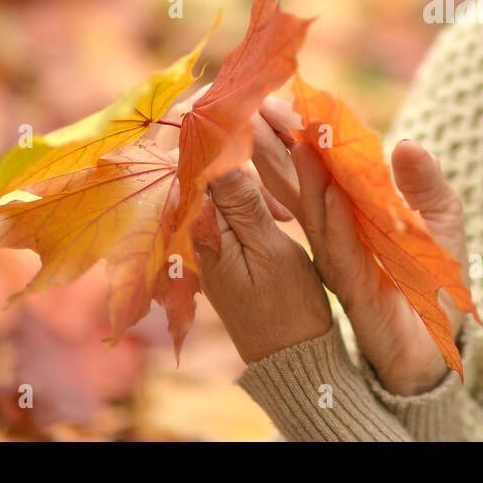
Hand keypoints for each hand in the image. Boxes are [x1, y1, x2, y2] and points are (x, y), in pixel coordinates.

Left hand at [195, 154, 332, 364]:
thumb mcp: (271, 250)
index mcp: (201, 235)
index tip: (254, 126)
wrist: (290, 356)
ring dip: (253, 188)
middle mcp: (193, 238)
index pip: (196, 170)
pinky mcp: (219, 254)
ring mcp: (204, 247)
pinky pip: (227, 213)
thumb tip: (221, 157)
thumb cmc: (287, 307)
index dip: (222, 142)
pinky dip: (252, 206)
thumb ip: (244, 205)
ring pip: (220, 192)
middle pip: (206, 177)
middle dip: (242, 165)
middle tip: (281, 175)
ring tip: (285, 212)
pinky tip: (279, 218)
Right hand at [251, 97, 469, 396]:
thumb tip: (405, 144)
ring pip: (314, 213)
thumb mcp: (439, 219)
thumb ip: (425, 183)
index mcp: (349, 211)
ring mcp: (340, 260)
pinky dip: (335, 220)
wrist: (442, 339)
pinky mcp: (356, 288)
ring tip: (294, 138)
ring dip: (303, 176)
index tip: (269, 100)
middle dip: (276, 147)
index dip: (293, 135)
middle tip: (253, 109)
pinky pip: (342, 250)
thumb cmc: (435, 276)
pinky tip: (329, 192)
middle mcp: (335, 232)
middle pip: (299, 185)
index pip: (313, 167)